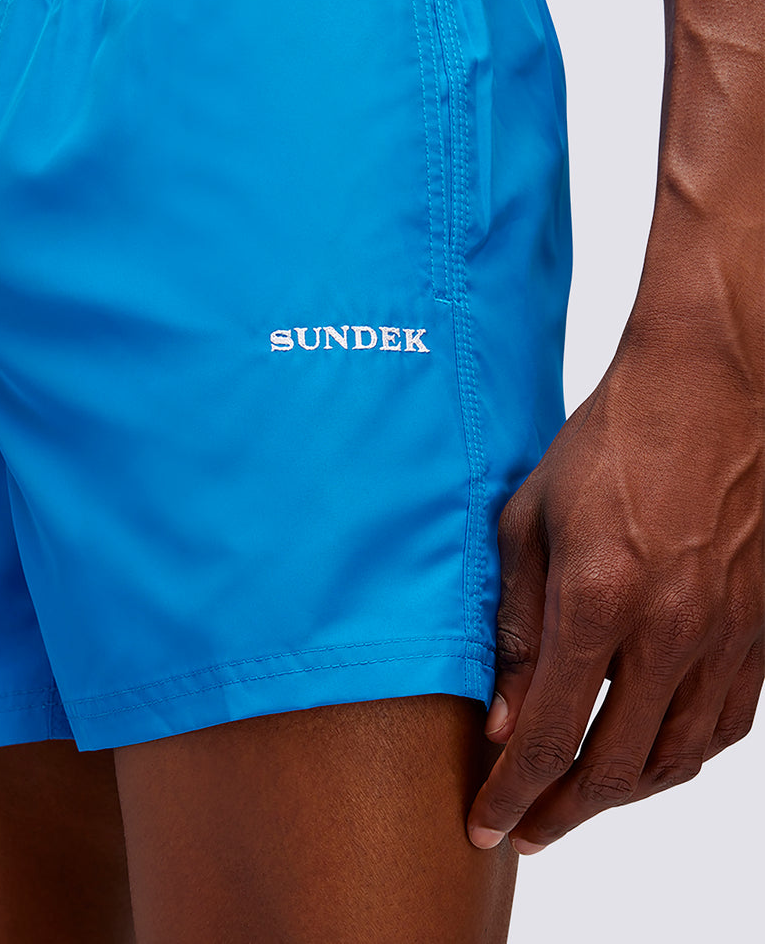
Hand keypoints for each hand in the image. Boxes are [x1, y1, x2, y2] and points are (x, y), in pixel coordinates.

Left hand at [467, 325, 763, 852]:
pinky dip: (680, 758)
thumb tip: (504, 719)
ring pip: (676, 760)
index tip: (484, 824)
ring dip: (621, 795)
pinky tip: (647, 758)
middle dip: (562, 812)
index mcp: (599, 600)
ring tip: (577, 801)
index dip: (512, 795)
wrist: (706, 391)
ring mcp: (726, 635)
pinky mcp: (759, 629)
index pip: (549, 736)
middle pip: (615, 768)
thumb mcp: (528, 522)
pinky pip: (725, 726)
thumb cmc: (606, 444)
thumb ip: (515, 628)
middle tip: (527, 829)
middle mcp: (672, 632)